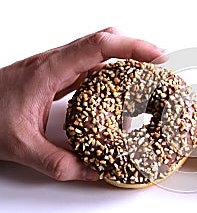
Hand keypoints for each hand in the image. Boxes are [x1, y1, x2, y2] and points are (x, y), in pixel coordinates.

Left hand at [0, 27, 164, 180]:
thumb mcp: (21, 146)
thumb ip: (60, 163)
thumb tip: (94, 170)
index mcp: (50, 70)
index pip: (99, 46)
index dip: (133, 47)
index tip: (157, 56)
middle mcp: (57, 62)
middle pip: (106, 41)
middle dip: (137, 50)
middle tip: (159, 67)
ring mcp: (58, 67)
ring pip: (101, 53)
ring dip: (127, 61)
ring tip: (147, 79)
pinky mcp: (59, 76)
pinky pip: (93, 67)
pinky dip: (113, 73)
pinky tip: (121, 90)